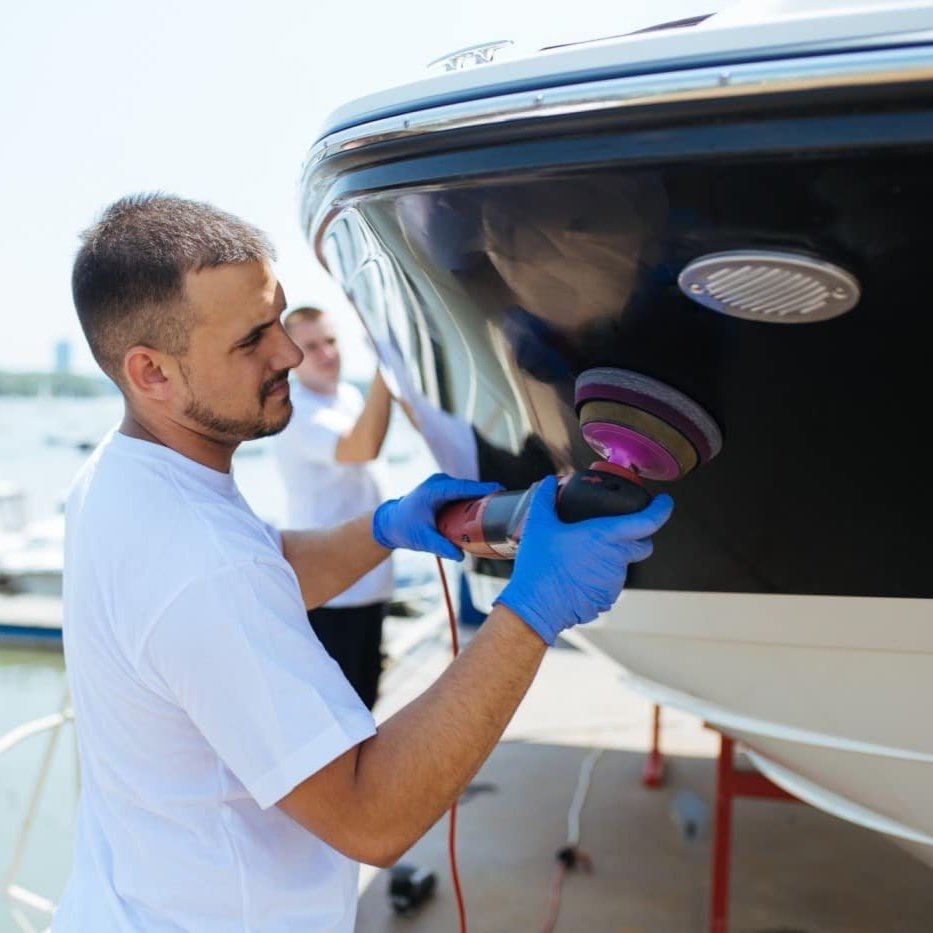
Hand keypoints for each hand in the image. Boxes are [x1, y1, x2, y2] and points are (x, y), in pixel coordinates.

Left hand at [373, 473, 502, 560]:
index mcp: (435, 489)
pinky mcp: (445, 491)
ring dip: (481, 499)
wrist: (390, 522)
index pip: (464, 487)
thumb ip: (440, 546)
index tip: (501, 489)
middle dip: (487, 495)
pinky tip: (485, 512)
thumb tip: (460, 556)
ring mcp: (443, 485)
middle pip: (470, 488)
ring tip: (500, 509)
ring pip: (468, 491)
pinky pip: (463, 495)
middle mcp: (440, 483)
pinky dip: (473, 502)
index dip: (483, 488)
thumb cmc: (404, 528)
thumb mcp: (422, 539)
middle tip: (507, 505)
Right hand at [494, 475, 673, 644]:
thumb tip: (549, 482)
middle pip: (643, 544)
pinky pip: (611, 582)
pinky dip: (602, 576)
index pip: (648, 521)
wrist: (536, 605)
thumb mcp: (538, 525)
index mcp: (605, 535)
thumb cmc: (540, 566)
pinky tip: (579, 574)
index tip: (664, 503)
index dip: (661, 510)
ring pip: (624, 564)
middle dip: (638, 535)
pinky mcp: (607, 598)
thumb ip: (545, 498)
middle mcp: (616, 558)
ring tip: (585, 555)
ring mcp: (614, 580)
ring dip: (614, 557)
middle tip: (618, 529)